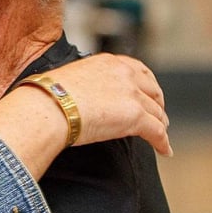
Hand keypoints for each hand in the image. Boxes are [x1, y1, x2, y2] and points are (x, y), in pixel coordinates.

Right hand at [44, 53, 171, 155]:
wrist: (48, 107)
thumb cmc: (47, 97)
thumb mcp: (69, 79)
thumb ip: (84, 84)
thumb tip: (78, 97)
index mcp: (108, 63)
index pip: (137, 70)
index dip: (147, 84)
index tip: (148, 94)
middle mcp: (124, 74)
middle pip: (152, 90)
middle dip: (157, 103)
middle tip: (157, 116)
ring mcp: (132, 94)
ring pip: (156, 112)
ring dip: (160, 124)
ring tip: (161, 135)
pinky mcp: (135, 116)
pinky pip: (157, 131)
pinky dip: (162, 142)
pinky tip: (164, 150)